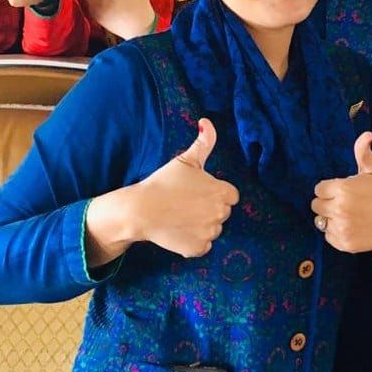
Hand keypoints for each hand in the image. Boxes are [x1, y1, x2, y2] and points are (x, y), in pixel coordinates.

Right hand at [125, 119, 240, 257]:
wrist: (140, 210)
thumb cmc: (163, 182)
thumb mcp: (186, 159)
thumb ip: (204, 141)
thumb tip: (207, 122)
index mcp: (223, 192)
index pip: (230, 195)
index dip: (214, 192)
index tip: (197, 192)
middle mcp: (221, 214)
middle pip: (222, 212)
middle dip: (209, 208)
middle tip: (186, 203)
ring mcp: (210, 233)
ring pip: (213, 230)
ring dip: (202, 225)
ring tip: (181, 216)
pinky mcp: (197, 249)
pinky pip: (202, 246)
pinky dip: (193, 242)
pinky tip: (179, 231)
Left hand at [311, 132, 371, 252]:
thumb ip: (364, 152)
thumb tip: (366, 133)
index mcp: (344, 189)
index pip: (319, 189)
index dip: (328, 188)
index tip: (340, 189)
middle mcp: (339, 210)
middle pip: (316, 205)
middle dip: (326, 202)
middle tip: (342, 202)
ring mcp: (341, 229)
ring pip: (320, 221)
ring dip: (329, 217)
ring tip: (345, 214)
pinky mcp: (344, 244)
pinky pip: (328, 236)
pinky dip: (335, 232)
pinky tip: (349, 226)